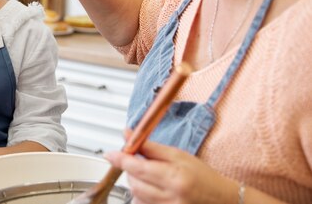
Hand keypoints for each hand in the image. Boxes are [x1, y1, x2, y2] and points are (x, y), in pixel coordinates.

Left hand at [104, 140, 237, 203]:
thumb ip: (150, 146)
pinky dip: (141, 195)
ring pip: (136, 195)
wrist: (222, 199)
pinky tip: (152, 188)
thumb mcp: (177, 155)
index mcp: (173, 177)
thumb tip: (128, 134)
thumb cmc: (203, 176)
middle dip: (131, 170)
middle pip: (134, 182)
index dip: (120, 159)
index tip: (110, 154)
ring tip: (151, 176)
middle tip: (140, 161)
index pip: (137, 167)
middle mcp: (170, 197)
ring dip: (136, 182)